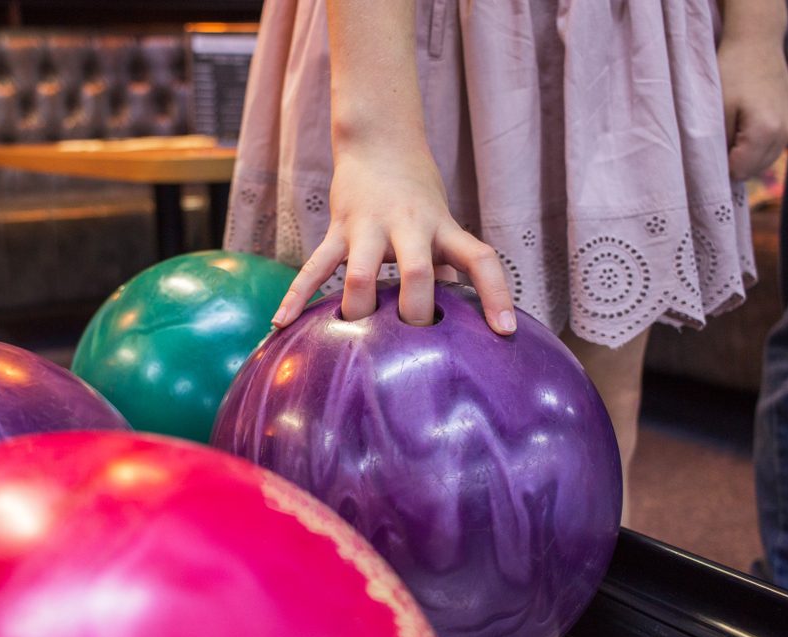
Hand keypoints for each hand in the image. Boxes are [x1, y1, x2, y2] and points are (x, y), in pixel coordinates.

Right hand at [271, 145, 515, 333]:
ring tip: (355, 339)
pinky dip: (298, 296)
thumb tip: (460, 322)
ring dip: (360, 311)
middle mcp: (410, 226)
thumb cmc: (418, 196)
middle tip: (410, 342)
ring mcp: (370, 227)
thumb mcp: (442, 228)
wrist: (379, 143)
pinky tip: (282, 324)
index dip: (496, 295)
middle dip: (414, 314)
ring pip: (362, 274)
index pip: (480, 260)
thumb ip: (448, 272)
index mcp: (444, 229)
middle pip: (417, 274)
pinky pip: (315, 267)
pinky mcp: (338, 230)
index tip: (505, 331)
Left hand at [719, 36, 787, 179]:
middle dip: (732, 164)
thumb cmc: (731, 73)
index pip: (739, 172)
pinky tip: (741, 130)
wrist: (757, 42)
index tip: (705, 154)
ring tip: (728, 135)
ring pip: (763, 162)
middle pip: (753, 171)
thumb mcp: (717, 110)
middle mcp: (784, 133)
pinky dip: (755, 147)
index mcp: (765, 132)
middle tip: (714, 144)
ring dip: (744, 157)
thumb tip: (718, 168)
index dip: (719, 169)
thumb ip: (718, 143)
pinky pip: (770, 148)